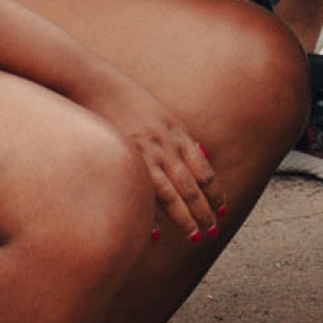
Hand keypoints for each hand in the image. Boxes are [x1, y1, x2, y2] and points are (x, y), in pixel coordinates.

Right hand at [75, 66, 224, 243]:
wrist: (99, 86)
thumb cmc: (130, 101)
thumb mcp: (164, 115)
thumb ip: (182, 136)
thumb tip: (202, 153)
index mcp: (179, 134)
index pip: (204, 169)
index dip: (215, 191)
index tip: (223, 209)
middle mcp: (168, 145)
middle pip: (193, 184)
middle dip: (205, 209)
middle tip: (214, 231)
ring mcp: (146, 153)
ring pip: (173, 192)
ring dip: (186, 217)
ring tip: (195, 236)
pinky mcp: (125, 158)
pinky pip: (142, 192)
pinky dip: (150, 214)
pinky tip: (156, 234)